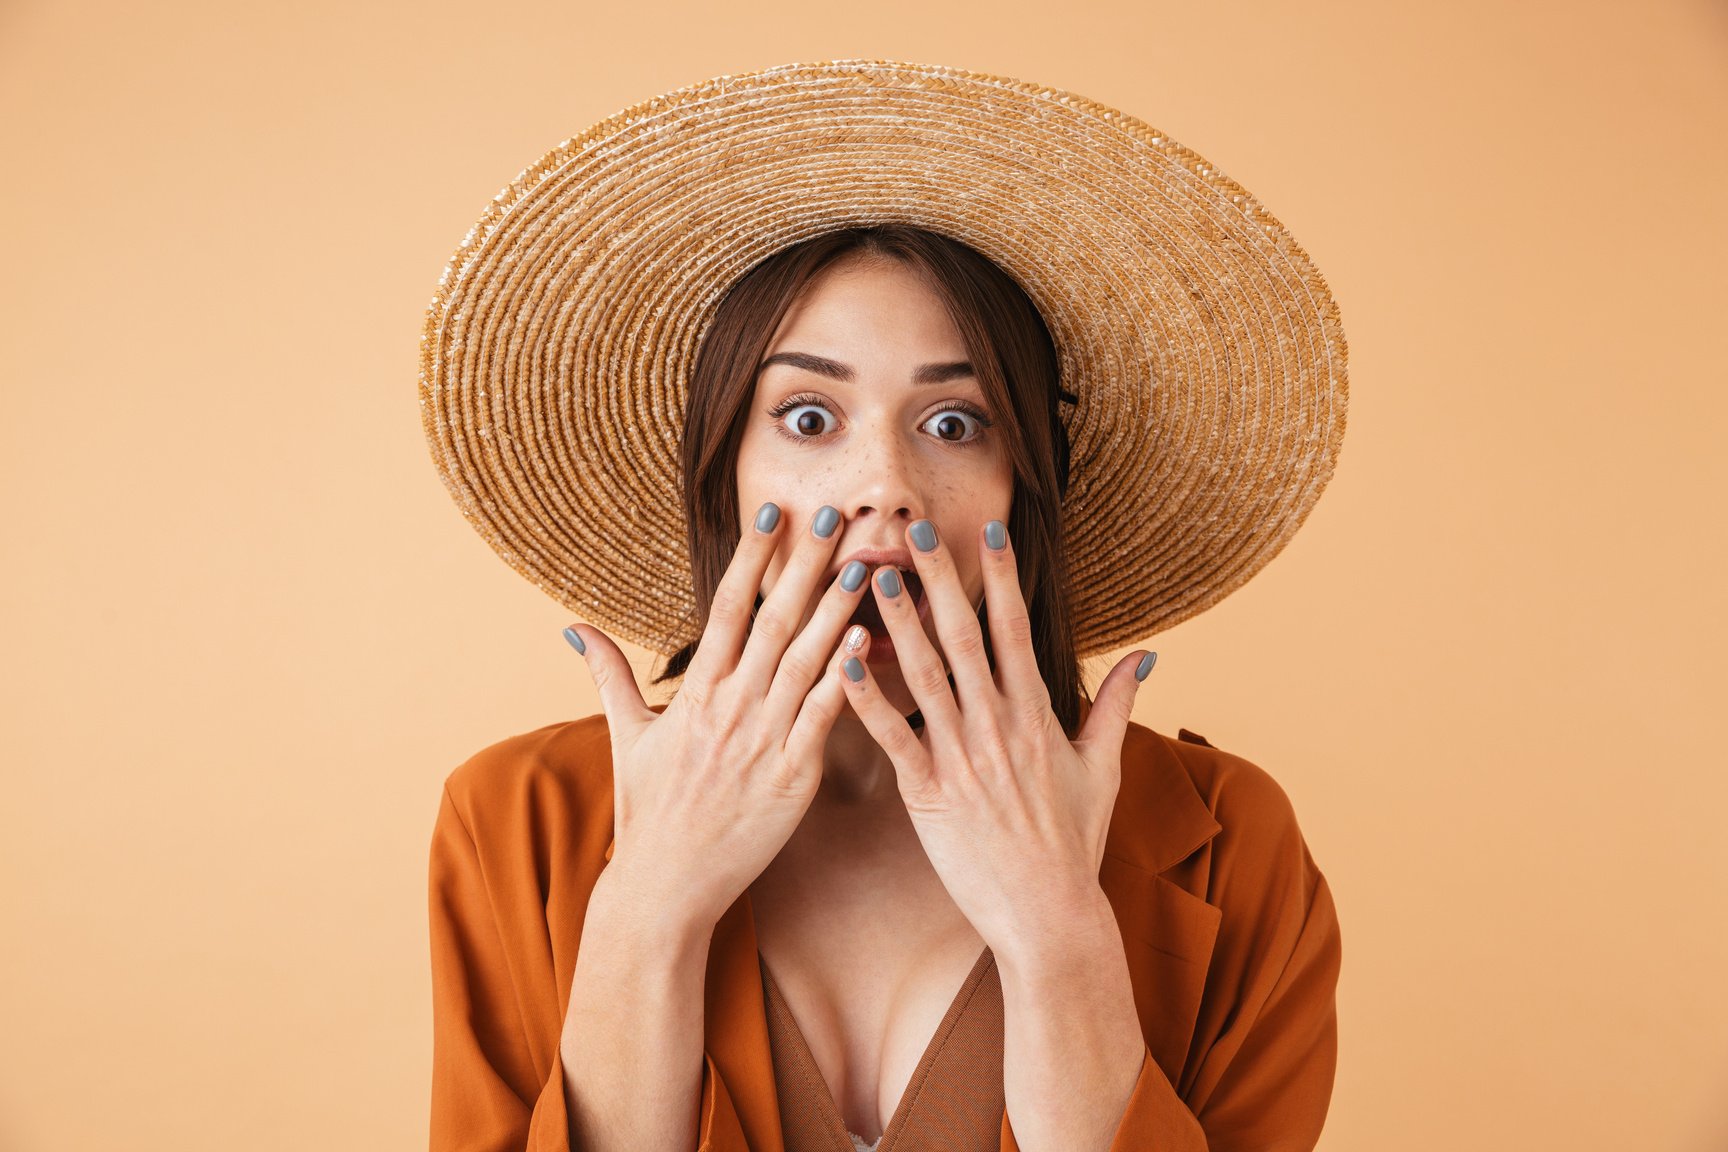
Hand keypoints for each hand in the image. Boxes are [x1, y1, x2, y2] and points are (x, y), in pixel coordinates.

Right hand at [565, 502, 869, 926]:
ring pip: (805, 661)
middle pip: (773, 620)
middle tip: (835, 514)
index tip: (775, 510)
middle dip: (805, 564)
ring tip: (864, 564)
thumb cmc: (647, 814)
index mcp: (695, 693)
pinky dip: (842, 678)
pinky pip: (821, 718)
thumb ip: (609, 675)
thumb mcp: (623, 738)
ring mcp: (761, 741)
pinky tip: (865, 641)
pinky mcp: (791, 778)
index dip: (752, 555)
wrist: (663, 887)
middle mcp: (729, 708)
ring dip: (836, 609)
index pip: (727, 607)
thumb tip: (575, 627)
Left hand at [834, 518, 1154, 953]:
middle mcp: (999, 726)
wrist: (1050, 914)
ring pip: (925, 676)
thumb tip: (1146, 655)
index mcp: (1037, 715)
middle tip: (915, 531)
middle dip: (940, 580)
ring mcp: (964, 758)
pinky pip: (893, 738)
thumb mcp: (1104, 768)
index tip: (988, 531)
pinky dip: (866, 700)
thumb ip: (1117, 705)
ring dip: (899, 624)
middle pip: (965, 638)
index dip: (1002, 577)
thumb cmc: (1074, 843)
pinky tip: (842, 663)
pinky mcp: (930, 793)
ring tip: (875, 577)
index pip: (1016, 629)